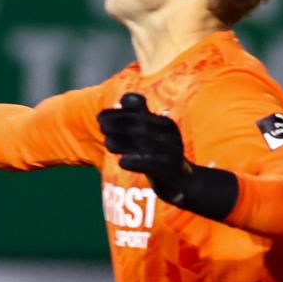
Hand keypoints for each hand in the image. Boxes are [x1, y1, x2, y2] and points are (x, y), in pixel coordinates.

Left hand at [97, 93, 236, 220]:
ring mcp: (171, 152)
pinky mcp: (169, 170)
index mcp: (163, 123)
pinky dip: (136, 162)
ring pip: (144, 143)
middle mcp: (169, 134)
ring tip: (107, 143)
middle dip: (117, 124)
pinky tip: (122, 162)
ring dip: (122, 142)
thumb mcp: (152, 133)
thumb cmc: (160, 154)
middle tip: (101, 125)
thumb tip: (122, 100)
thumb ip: (139, 117)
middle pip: (140, 125)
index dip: (120, 111)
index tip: (101, 115)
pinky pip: (152, 164)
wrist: (181, 181)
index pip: (140, 111)